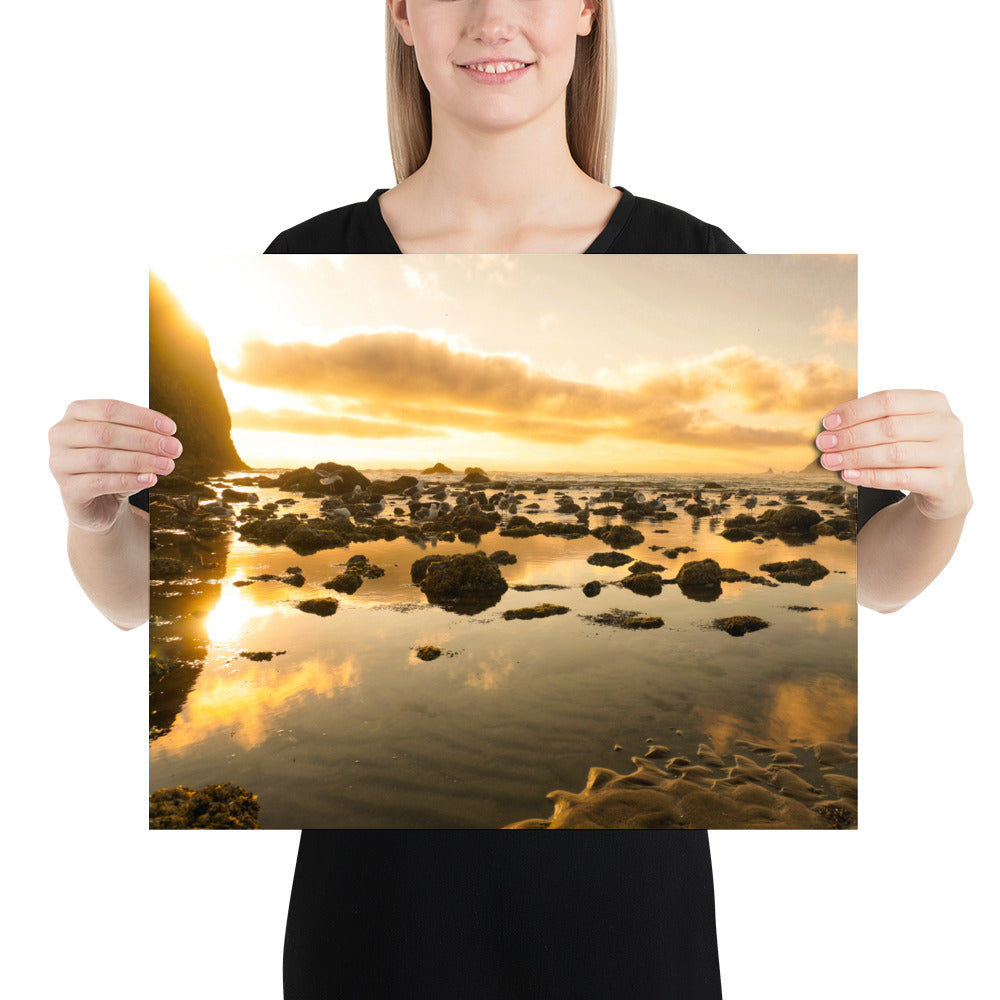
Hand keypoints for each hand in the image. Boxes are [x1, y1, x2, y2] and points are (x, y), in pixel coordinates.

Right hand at [48, 399, 181, 531]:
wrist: (101, 503)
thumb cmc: (115, 466)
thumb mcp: (129, 446)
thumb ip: (143, 437)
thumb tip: (168, 441)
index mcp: (76, 414)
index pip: (110, 409)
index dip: (143, 417)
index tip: (172, 429)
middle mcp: (61, 435)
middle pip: (105, 433)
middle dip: (145, 440)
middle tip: (174, 449)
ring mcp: (59, 463)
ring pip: (102, 458)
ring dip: (140, 461)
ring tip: (168, 465)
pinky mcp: (67, 490)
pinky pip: (99, 482)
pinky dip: (128, 480)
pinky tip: (150, 479)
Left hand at [815, 389, 971, 520]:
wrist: (945, 488)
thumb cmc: (913, 450)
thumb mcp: (901, 428)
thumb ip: (872, 421)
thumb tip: (829, 427)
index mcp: (934, 402)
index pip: (888, 400)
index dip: (854, 411)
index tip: (827, 423)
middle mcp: (947, 425)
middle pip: (889, 427)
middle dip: (850, 436)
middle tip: (823, 444)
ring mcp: (950, 454)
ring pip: (894, 453)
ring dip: (855, 457)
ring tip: (829, 461)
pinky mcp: (944, 482)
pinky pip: (900, 478)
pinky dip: (870, 476)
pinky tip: (848, 475)